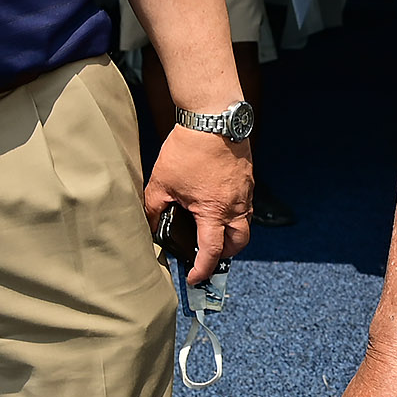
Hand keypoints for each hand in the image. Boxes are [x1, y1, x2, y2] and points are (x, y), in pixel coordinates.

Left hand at [147, 125, 252, 279]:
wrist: (213, 118)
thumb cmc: (188, 149)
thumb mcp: (161, 182)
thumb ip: (154, 208)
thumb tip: (150, 224)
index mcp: (214, 212)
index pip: (211, 252)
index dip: (202, 269)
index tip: (195, 277)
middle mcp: (235, 206)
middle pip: (239, 243)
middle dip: (225, 254)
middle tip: (208, 255)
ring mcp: (244, 192)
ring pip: (244, 224)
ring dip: (231, 233)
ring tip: (212, 230)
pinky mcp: (247, 179)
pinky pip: (244, 204)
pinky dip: (233, 212)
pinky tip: (216, 203)